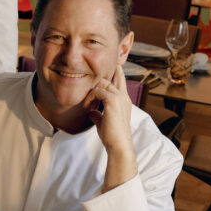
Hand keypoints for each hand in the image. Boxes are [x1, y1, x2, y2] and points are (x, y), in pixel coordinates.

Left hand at [82, 66, 136, 190]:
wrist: (118, 145)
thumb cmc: (112, 135)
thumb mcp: (103, 122)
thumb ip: (98, 114)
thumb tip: (91, 112)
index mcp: (123, 100)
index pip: (120, 81)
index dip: (116, 72)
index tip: (112, 65)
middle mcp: (123, 96)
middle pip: (111, 77)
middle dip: (100, 78)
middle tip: (92, 81)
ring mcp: (119, 97)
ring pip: (103, 83)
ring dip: (91, 91)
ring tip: (87, 104)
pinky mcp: (113, 100)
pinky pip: (98, 91)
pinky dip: (90, 97)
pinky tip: (87, 107)